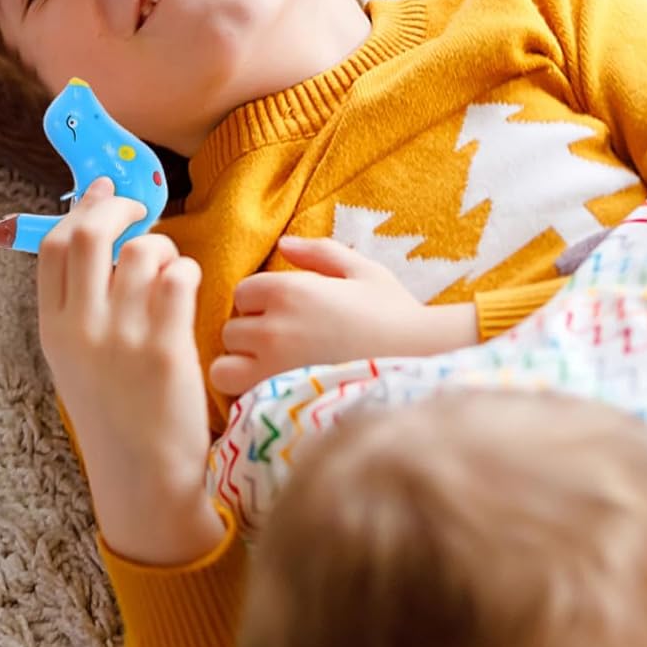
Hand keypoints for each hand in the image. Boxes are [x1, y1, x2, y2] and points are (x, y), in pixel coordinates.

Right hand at [37, 179, 220, 563]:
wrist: (144, 478)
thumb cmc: (117, 417)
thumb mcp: (76, 361)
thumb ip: (79, 306)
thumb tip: (98, 238)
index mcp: (53, 330)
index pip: (50, 247)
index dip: (80, 210)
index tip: (102, 195)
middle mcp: (81, 329)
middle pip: (87, 234)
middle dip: (117, 210)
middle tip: (140, 213)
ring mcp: (122, 337)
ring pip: (141, 251)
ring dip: (162, 248)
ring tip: (170, 271)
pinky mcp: (165, 347)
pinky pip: (178, 277)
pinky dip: (187, 272)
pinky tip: (188, 290)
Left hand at [209, 236, 479, 396]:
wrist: (422, 361)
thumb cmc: (395, 313)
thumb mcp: (362, 270)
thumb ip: (318, 252)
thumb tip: (283, 244)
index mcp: (288, 290)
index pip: (243, 293)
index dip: (262, 302)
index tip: (288, 313)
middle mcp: (272, 327)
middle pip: (231, 330)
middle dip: (251, 335)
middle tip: (285, 343)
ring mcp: (271, 368)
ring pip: (224, 367)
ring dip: (241, 367)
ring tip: (272, 370)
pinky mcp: (279, 402)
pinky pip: (239, 399)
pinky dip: (252, 395)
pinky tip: (280, 392)